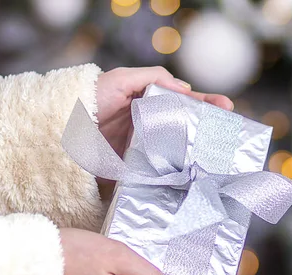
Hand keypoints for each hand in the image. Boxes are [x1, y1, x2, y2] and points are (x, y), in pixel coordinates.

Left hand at [95, 67, 233, 198]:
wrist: (62, 133)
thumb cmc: (90, 100)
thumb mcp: (121, 80)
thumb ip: (152, 78)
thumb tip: (185, 88)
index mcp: (149, 105)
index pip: (183, 103)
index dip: (205, 105)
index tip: (226, 108)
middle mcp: (150, 128)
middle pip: (185, 130)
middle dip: (209, 132)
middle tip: (230, 135)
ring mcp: (144, 151)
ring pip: (177, 153)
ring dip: (197, 157)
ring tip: (219, 159)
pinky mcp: (135, 172)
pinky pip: (160, 174)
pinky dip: (176, 178)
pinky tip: (192, 179)